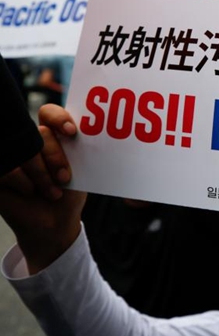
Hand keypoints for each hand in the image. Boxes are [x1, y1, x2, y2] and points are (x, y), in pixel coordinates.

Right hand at [0, 104, 86, 273]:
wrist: (54, 222)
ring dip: (42, 175)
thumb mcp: (78, 170)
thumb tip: (92, 134)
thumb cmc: (69, 193)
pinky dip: (24, 183)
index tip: (72, 132)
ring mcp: (12, 155)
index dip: (59, 118)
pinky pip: (9, 170)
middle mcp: (30, 142)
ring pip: (26, 152)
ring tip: (53, 192)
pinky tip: (31, 192)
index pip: (49, 113)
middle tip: (65, 178)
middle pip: (41, 134)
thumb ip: (78, 148)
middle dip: (56, 157)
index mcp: (52, 136)